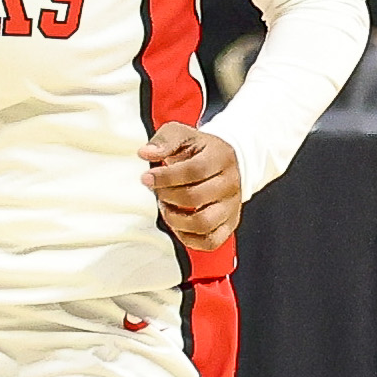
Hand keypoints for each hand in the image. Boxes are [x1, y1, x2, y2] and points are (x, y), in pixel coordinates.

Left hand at [141, 121, 240, 248]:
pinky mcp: (229, 224)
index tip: (147, 177)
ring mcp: (231, 207)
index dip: (166, 177)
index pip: (194, 171)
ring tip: (166, 207)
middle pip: (195, 197)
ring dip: (176, 219)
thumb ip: (163, 140)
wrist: (227, 162)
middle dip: (167, 196)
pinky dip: (188, 238)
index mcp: (220, 157)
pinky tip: (178, 223)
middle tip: (157, 191)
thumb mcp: (182, 134)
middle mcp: (230, 184)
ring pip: (203, 224)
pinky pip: (210, 242)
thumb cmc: (200, 150)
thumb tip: (146, 153)